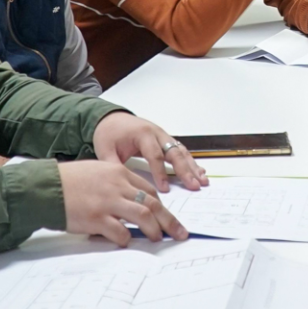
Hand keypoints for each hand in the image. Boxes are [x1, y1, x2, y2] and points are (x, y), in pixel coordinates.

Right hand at [59, 160, 188, 246]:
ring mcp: (108, 202)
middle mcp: (117, 185)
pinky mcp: (97, 218)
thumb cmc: (68, 180)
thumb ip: (115, 183)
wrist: (46, 187)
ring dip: (155, 230)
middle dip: (170, 220)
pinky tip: (125, 241)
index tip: (167, 216)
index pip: (149, 189)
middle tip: (180, 233)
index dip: (161, 205)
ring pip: (144, 216)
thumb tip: (131, 202)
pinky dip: (126, 239)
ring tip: (158, 239)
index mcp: (118, 172)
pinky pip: (121, 232)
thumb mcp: (96, 172)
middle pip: (153, 203)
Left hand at [92, 111, 207, 191]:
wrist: (111, 119)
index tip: (164, 189)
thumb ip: (113, 166)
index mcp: (142, 134)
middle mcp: (157, 133)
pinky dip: (191, 162)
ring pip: (181, 152)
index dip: (160, 173)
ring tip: (202, 181)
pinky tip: (200, 172)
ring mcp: (163, 136)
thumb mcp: (105, 149)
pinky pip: (181, 151)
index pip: (155, 155)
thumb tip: (121, 185)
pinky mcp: (166, 140)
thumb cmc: (109, 133)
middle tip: (194, 185)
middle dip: (185, 170)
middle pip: (174, 153)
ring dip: (193, 167)